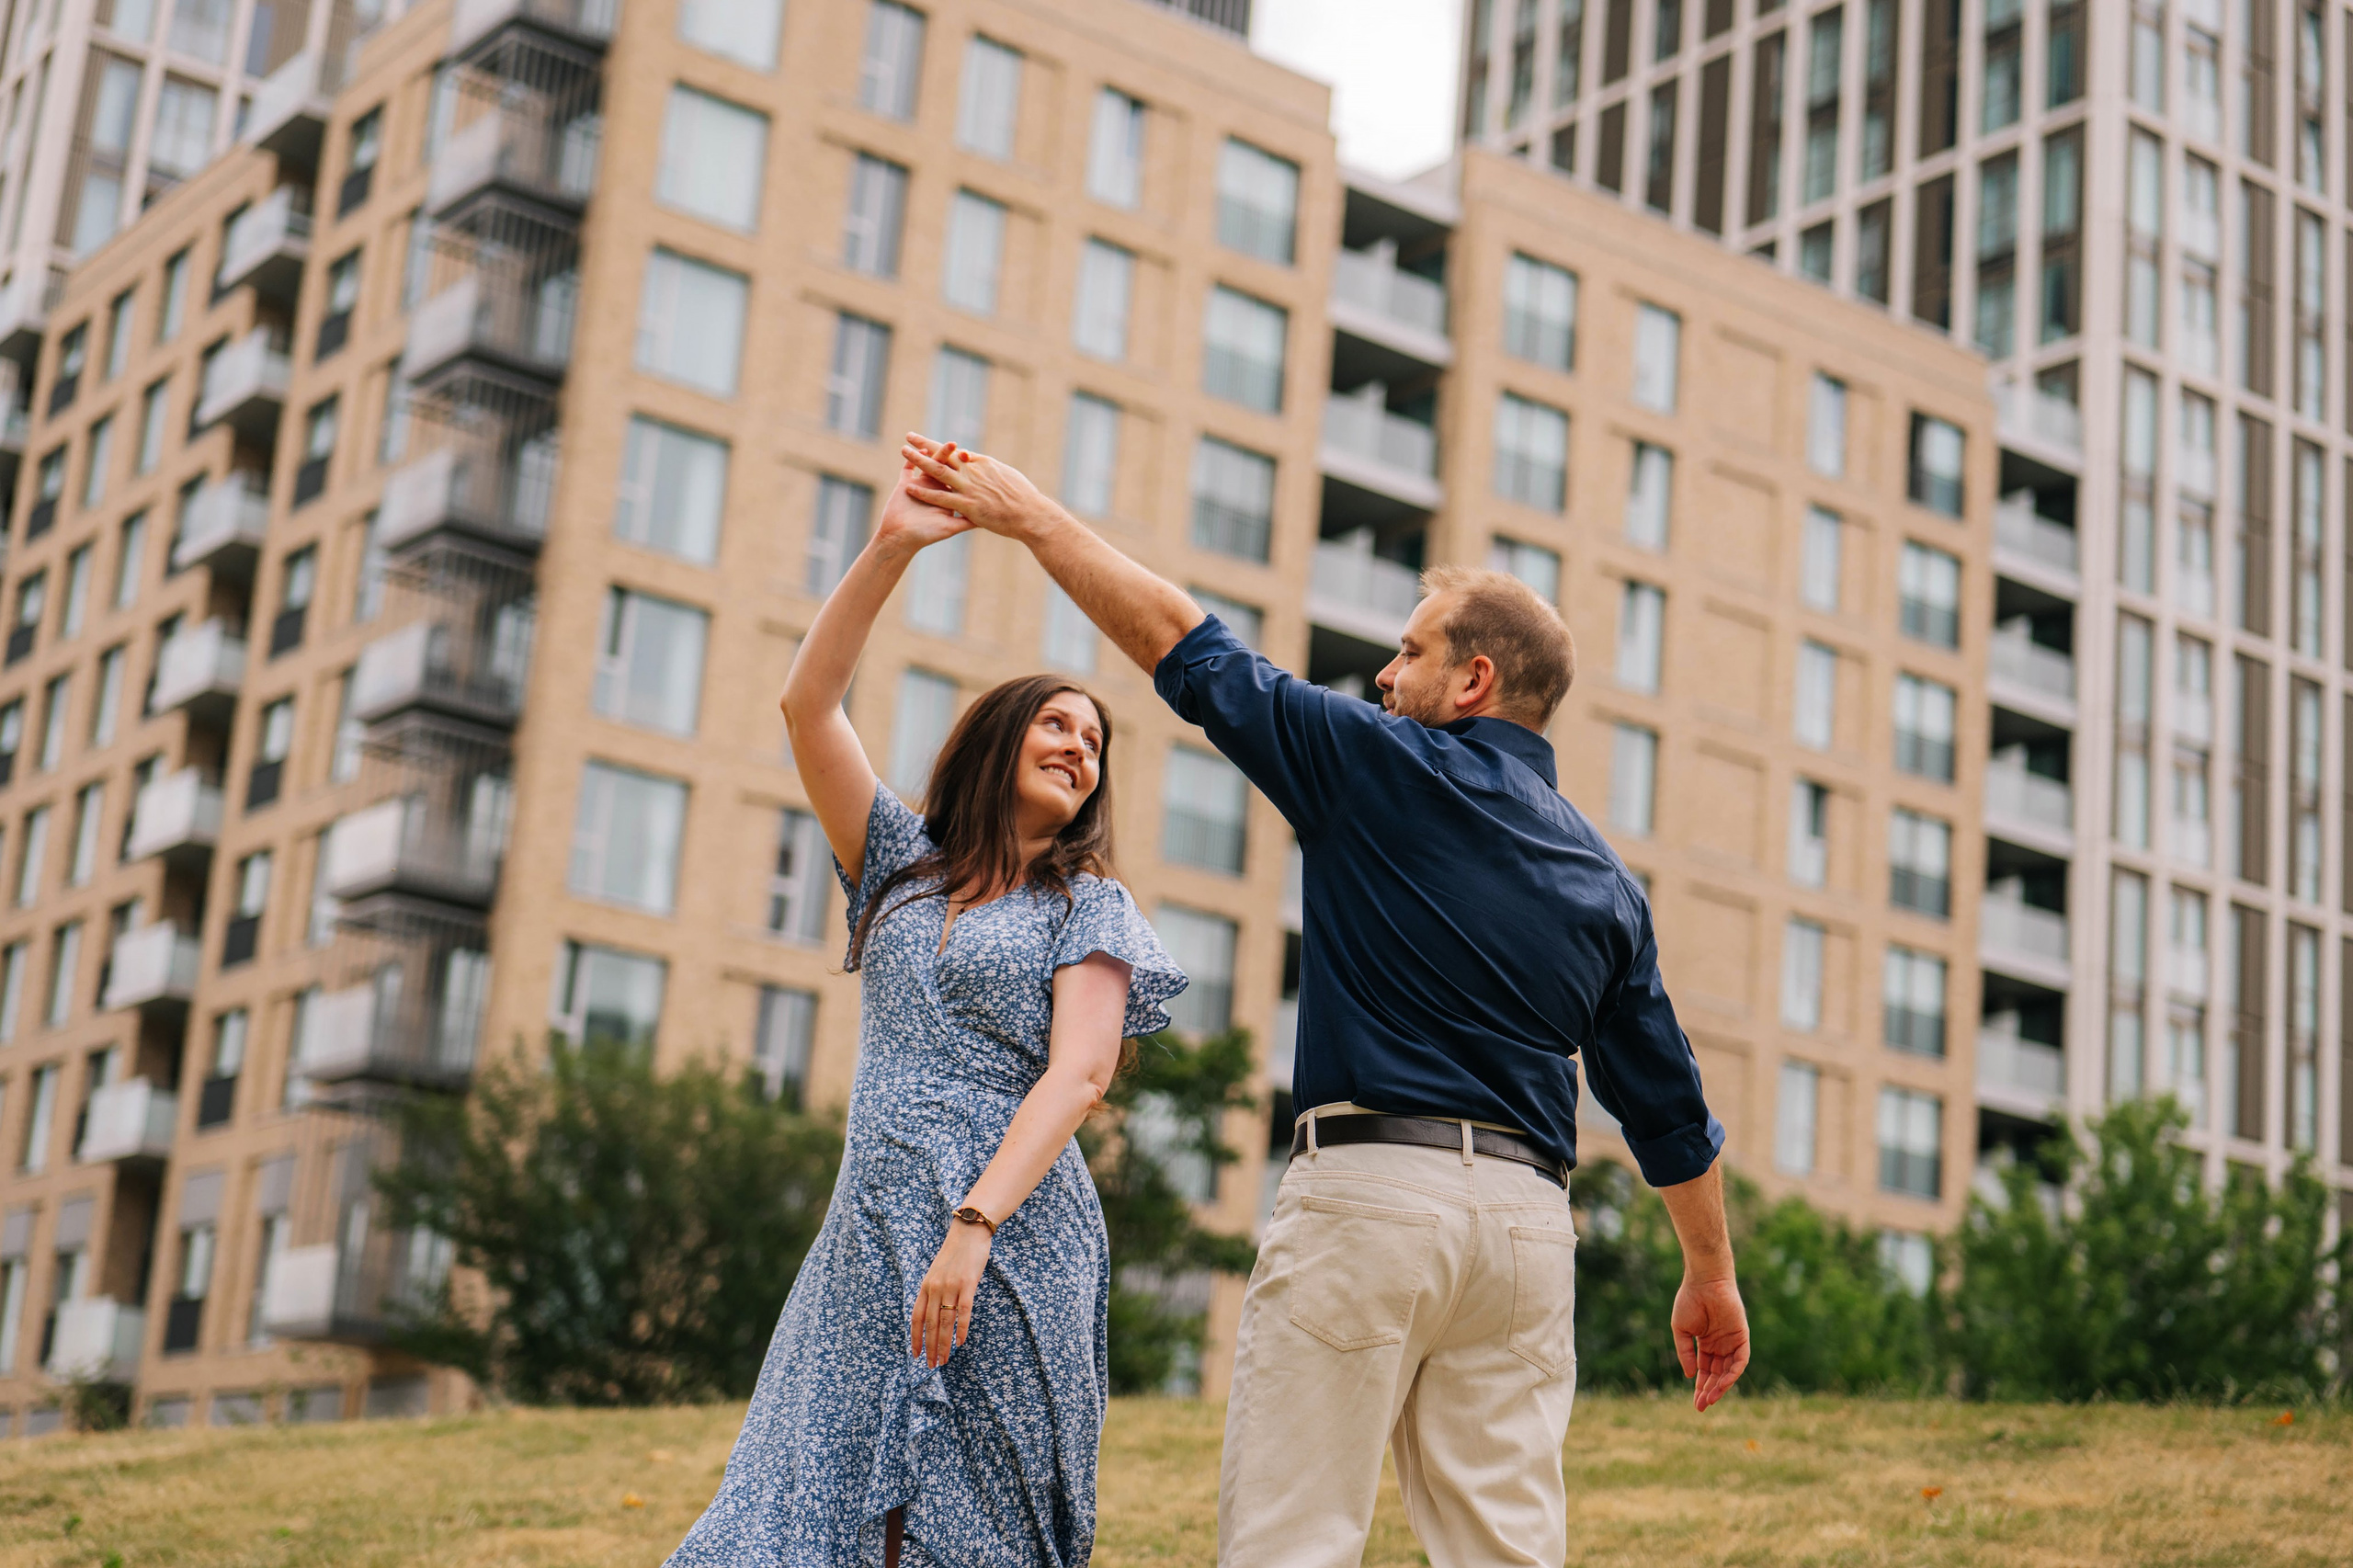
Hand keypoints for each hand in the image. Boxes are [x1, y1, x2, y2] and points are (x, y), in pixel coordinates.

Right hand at [874, 444, 974, 559]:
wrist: (900, 538)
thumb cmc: (927, 535)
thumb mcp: (951, 527)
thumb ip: (967, 521)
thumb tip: (989, 519)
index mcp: (947, 495)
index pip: (958, 477)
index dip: (962, 467)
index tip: (969, 457)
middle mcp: (935, 487)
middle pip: (944, 466)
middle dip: (948, 455)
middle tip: (955, 444)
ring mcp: (920, 484)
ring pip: (928, 464)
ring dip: (933, 453)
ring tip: (940, 445)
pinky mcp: (904, 483)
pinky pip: (908, 468)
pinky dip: (912, 459)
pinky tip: (918, 451)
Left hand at [901, 434, 1058, 540]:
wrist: (1030, 514)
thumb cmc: (1023, 497)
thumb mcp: (1006, 475)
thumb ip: (987, 467)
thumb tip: (974, 460)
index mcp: (983, 464)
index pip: (956, 452)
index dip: (939, 446)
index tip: (925, 441)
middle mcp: (974, 472)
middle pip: (944, 454)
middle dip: (924, 445)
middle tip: (908, 436)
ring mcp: (969, 488)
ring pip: (938, 471)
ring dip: (919, 461)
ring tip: (903, 452)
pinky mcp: (968, 505)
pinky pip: (941, 497)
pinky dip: (924, 491)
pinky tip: (909, 488)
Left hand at [910, 1217, 991, 1368]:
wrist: (969, 1231)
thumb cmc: (955, 1253)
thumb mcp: (937, 1271)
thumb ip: (933, 1290)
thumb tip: (933, 1313)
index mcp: (925, 1286)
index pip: (916, 1317)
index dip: (915, 1337)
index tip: (916, 1355)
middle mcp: (935, 1288)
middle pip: (930, 1324)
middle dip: (930, 1347)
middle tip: (932, 1366)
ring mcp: (951, 1286)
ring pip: (945, 1321)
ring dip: (944, 1344)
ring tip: (945, 1360)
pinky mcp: (968, 1284)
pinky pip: (963, 1311)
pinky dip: (961, 1328)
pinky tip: (960, 1342)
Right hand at [1670, 1274, 1749, 1411]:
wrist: (1704, 1281)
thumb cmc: (1690, 1301)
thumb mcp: (1682, 1331)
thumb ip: (1685, 1352)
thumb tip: (1690, 1375)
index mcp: (1705, 1342)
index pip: (1705, 1370)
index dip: (1700, 1387)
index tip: (1695, 1403)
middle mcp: (1720, 1344)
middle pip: (1717, 1374)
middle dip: (1710, 1391)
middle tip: (1702, 1406)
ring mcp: (1732, 1341)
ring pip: (1729, 1370)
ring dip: (1721, 1386)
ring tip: (1711, 1398)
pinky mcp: (1742, 1336)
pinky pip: (1741, 1359)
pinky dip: (1733, 1372)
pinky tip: (1723, 1383)